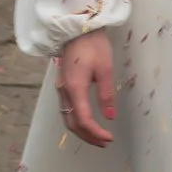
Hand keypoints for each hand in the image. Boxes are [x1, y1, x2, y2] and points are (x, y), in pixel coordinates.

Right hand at [56, 31, 117, 146]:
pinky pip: (66, 110)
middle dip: (88, 137)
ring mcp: (61, 89)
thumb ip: (106, 95)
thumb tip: (110, 118)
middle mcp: (64, 92)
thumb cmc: (93, 45)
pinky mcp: (62, 85)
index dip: (96, 133)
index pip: (83, 120)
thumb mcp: (105, 69)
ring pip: (67, 119)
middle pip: (72, 124)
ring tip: (97, 137)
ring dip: (81, 131)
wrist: (76, 29)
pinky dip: (76, 121)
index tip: (109, 138)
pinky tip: (86, 122)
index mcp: (75, 89)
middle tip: (105, 142)